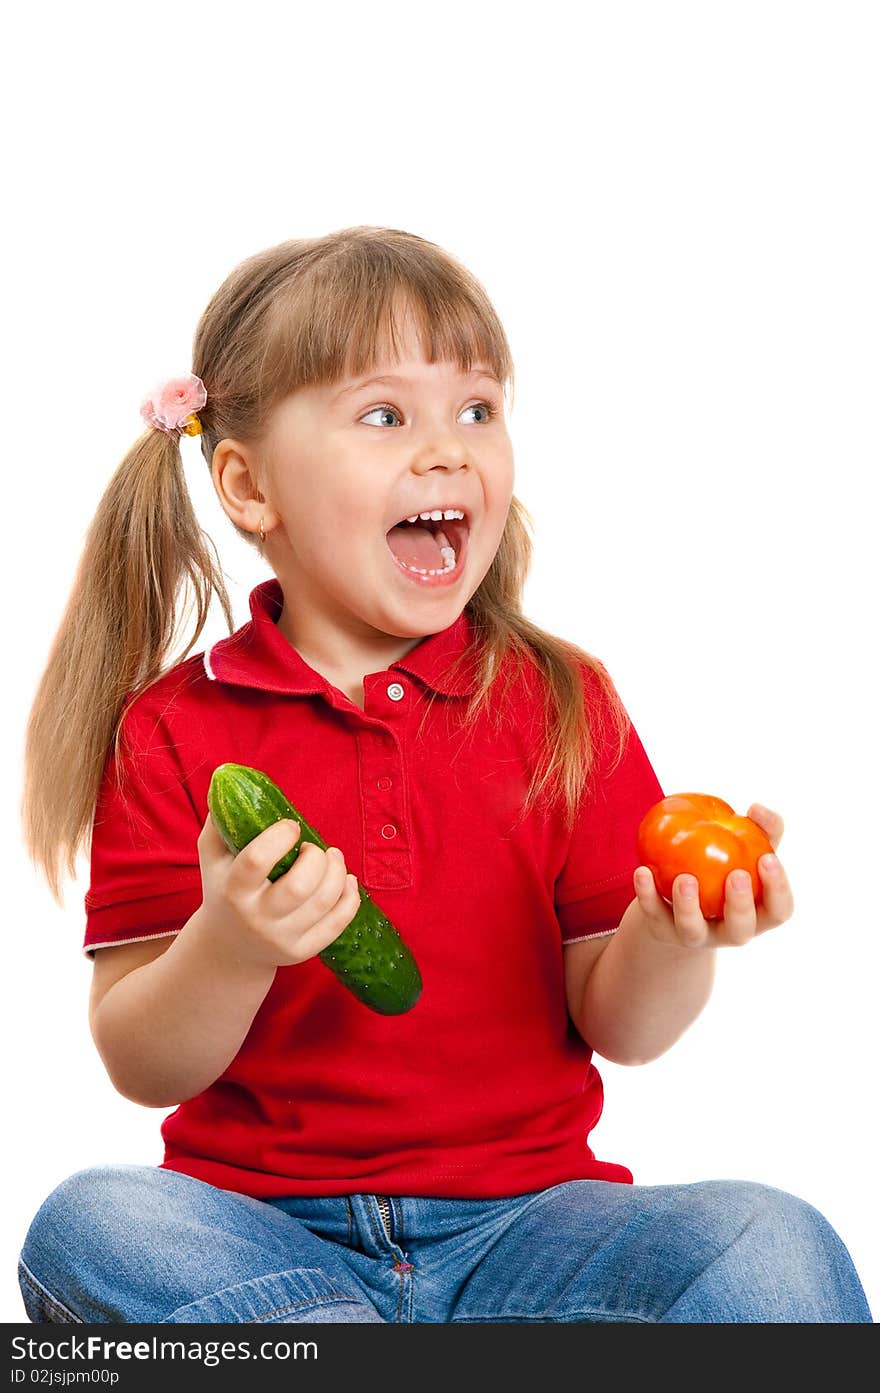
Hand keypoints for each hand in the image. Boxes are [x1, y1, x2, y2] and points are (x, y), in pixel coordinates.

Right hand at [197, 814, 360, 970]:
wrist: (228, 947)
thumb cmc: (224, 888)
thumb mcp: (212, 856)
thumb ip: (221, 819)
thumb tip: (227, 778)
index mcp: (232, 890)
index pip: (257, 860)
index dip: (280, 837)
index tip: (291, 827)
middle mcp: (257, 918)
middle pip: (300, 887)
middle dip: (317, 858)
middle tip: (314, 849)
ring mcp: (281, 938)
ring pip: (323, 903)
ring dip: (338, 872)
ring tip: (333, 858)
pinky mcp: (302, 952)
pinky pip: (337, 924)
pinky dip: (350, 897)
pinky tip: (347, 881)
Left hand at [632, 803, 794, 947]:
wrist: (683, 897)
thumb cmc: (727, 867)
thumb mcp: (747, 849)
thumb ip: (760, 829)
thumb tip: (758, 808)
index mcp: (758, 914)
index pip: (779, 910)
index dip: (778, 888)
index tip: (768, 858)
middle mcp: (730, 931)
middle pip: (740, 929)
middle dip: (740, 904)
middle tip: (735, 875)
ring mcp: (696, 935)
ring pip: (693, 931)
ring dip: (688, 906)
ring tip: (685, 878)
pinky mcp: (663, 931)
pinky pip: (654, 915)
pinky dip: (647, 894)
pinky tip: (643, 871)